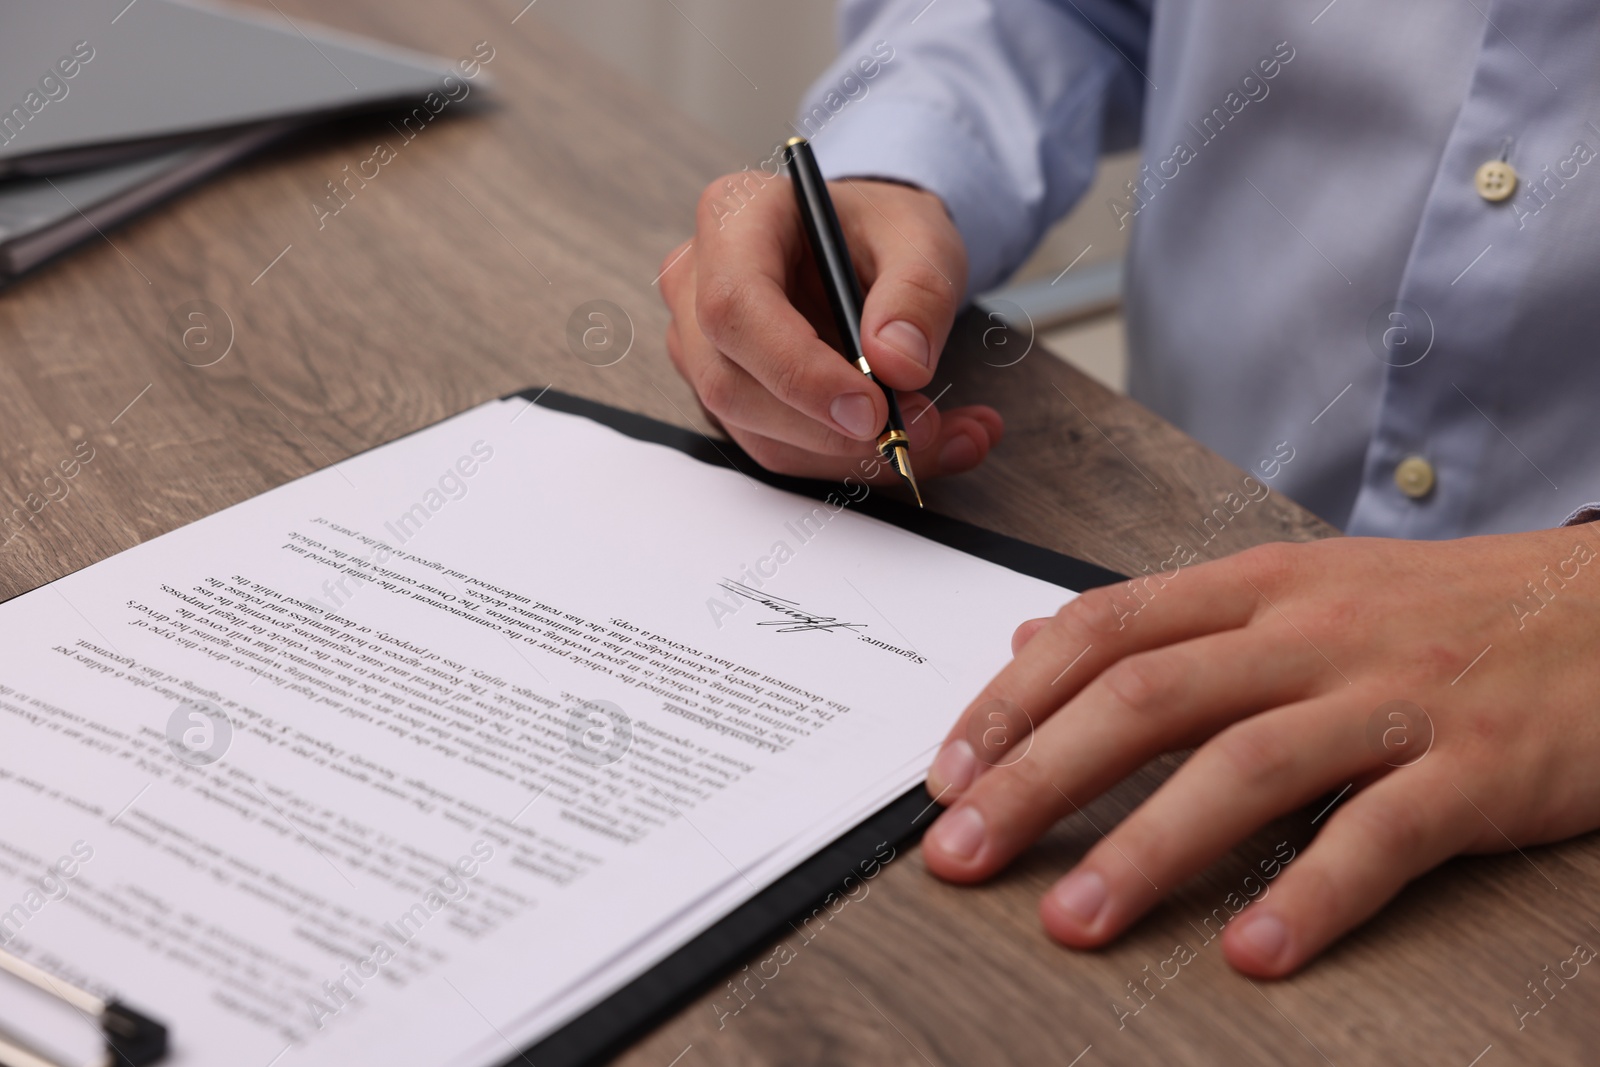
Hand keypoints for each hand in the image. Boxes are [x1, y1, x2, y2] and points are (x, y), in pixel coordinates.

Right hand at [658, 173, 1001, 481]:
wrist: (867, 246)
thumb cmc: (879, 229)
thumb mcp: (920, 236)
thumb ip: (918, 292)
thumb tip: (899, 364)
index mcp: (731, 220)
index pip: (735, 309)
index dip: (799, 371)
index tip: (873, 408)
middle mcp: (696, 286)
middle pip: (733, 385)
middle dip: (831, 429)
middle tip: (924, 429)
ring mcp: (703, 349)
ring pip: (759, 433)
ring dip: (854, 455)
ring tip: (945, 437)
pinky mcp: (730, 396)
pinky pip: (781, 450)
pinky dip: (852, 460)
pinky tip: (920, 446)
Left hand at [920, 527, 1599, 975]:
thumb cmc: (1438, 611)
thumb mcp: (1294, 588)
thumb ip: (1164, 621)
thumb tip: (1033, 641)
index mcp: (1258, 589)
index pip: (1104, 630)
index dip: (1012, 700)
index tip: (946, 772)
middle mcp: (1310, 634)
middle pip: (1145, 697)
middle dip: (1036, 777)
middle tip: (959, 853)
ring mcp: (1391, 699)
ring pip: (1244, 764)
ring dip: (1145, 847)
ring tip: (1072, 922)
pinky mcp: (1475, 770)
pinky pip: (1381, 836)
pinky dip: (1313, 895)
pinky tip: (1254, 952)